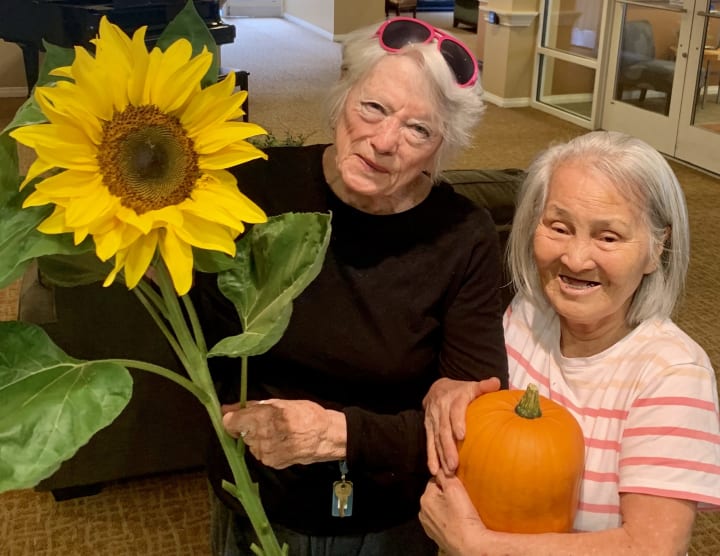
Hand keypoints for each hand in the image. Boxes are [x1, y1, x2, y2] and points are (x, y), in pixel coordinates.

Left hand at [221, 399, 345, 468]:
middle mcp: (261, 437)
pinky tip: (282, 442)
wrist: (326, 436)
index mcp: (263, 418)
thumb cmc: (306, 414)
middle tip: (268, 422)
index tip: (238, 416)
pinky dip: (268, 447)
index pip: (230, 423)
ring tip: (279, 432)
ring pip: (251, 444)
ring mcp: (266, 453)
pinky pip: (262, 453)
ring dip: (259, 438)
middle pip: (241, 433)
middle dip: (250, 427)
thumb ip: (250, 406)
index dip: (233, 419)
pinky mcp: (272, 463)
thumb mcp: (279, 403)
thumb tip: (226, 408)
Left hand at [419, 472, 486, 555]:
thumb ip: (445, 474)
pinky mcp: (436, 536)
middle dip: (446, 493)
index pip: (434, 480)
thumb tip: (441, 464)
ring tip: (461, 509)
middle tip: (462, 496)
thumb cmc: (463, 517)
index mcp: (424, 499)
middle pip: (436, 494)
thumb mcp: (455, 489)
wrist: (470, 547)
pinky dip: (448, 518)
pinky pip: (442, 520)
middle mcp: (422, 512)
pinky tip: (458, 520)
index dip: (447, 480)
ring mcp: (428, 525)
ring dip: (447, 506)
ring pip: (438, 507)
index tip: (458, 484)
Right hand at [423, 377, 499, 474]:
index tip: (461, 435)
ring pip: (435, 439)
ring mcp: (433, 420)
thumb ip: (484, 386)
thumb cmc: (461, 391)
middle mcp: (441, 409)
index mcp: (454, 398)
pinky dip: (431, 457)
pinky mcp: (428, 428)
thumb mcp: (472, 386)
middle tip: (454, 464)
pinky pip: (429, 443)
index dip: (457, 421)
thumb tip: (496, 382)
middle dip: (448, 447)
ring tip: (448, 471)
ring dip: (440, 456)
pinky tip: (434, 471)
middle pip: (444, 429)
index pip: (455, 410)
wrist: (437, 388)